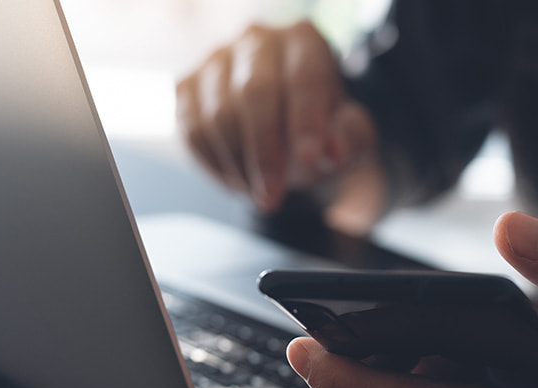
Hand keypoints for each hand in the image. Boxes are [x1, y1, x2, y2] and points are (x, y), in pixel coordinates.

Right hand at [176, 21, 381, 222]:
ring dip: (238, 164)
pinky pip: (192, 130)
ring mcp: (216, 60)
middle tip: (272, 196)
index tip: (310, 161)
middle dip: (264, 152)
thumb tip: (334, 151)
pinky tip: (238, 180)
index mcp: (303, 41)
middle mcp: (257, 40)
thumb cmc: (320, 130)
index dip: (306, 121)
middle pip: (254, 93)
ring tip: (259, 191)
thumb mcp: (350, 137)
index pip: (303, 77)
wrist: (287, 134)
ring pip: (217, 115)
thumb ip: (350, 139)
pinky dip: (214, 165)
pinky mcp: (187, 86)